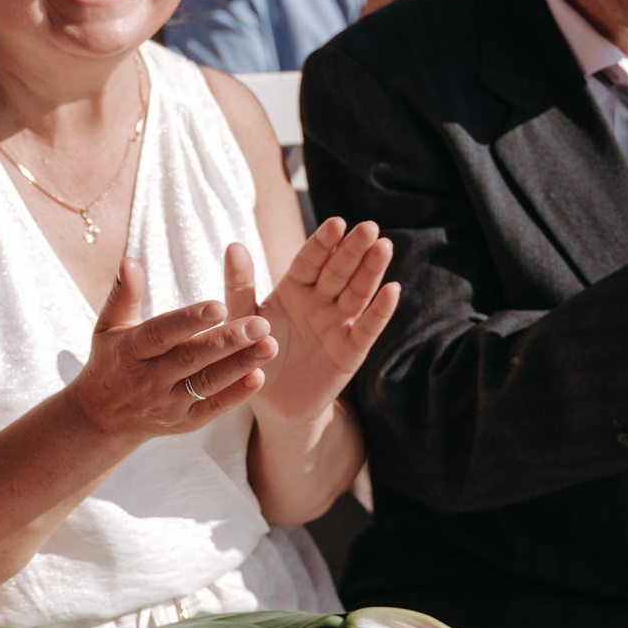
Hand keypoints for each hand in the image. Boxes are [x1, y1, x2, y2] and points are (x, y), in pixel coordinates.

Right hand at [65, 259, 272, 438]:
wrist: (104, 417)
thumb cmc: (112, 359)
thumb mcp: (108, 326)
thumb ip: (124, 294)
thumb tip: (130, 261)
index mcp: (131, 350)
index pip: (162, 333)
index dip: (189, 320)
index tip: (220, 305)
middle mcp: (150, 379)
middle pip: (191, 358)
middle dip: (227, 341)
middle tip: (261, 324)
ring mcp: (168, 403)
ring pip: (207, 383)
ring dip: (240, 365)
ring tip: (270, 345)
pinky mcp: (186, 421)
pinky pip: (213, 407)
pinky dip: (236, 394)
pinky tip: (259, 376)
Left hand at [234, 224, 398, 427]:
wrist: (272, 403)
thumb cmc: (255, 354)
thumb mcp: (243, 319)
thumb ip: (239, 285)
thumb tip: (234, 245)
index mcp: (294, 288)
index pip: (311, 260)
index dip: (323, 243)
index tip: (336, 223)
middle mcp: (320, 301)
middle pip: (339, 271)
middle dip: (353, 249)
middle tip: (368, 227)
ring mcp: (338, 324)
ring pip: (358, 293)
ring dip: (371, 271)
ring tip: (384, 247)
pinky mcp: (351, 350)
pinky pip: (367, 328)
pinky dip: (380, 311)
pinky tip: (393, 290)